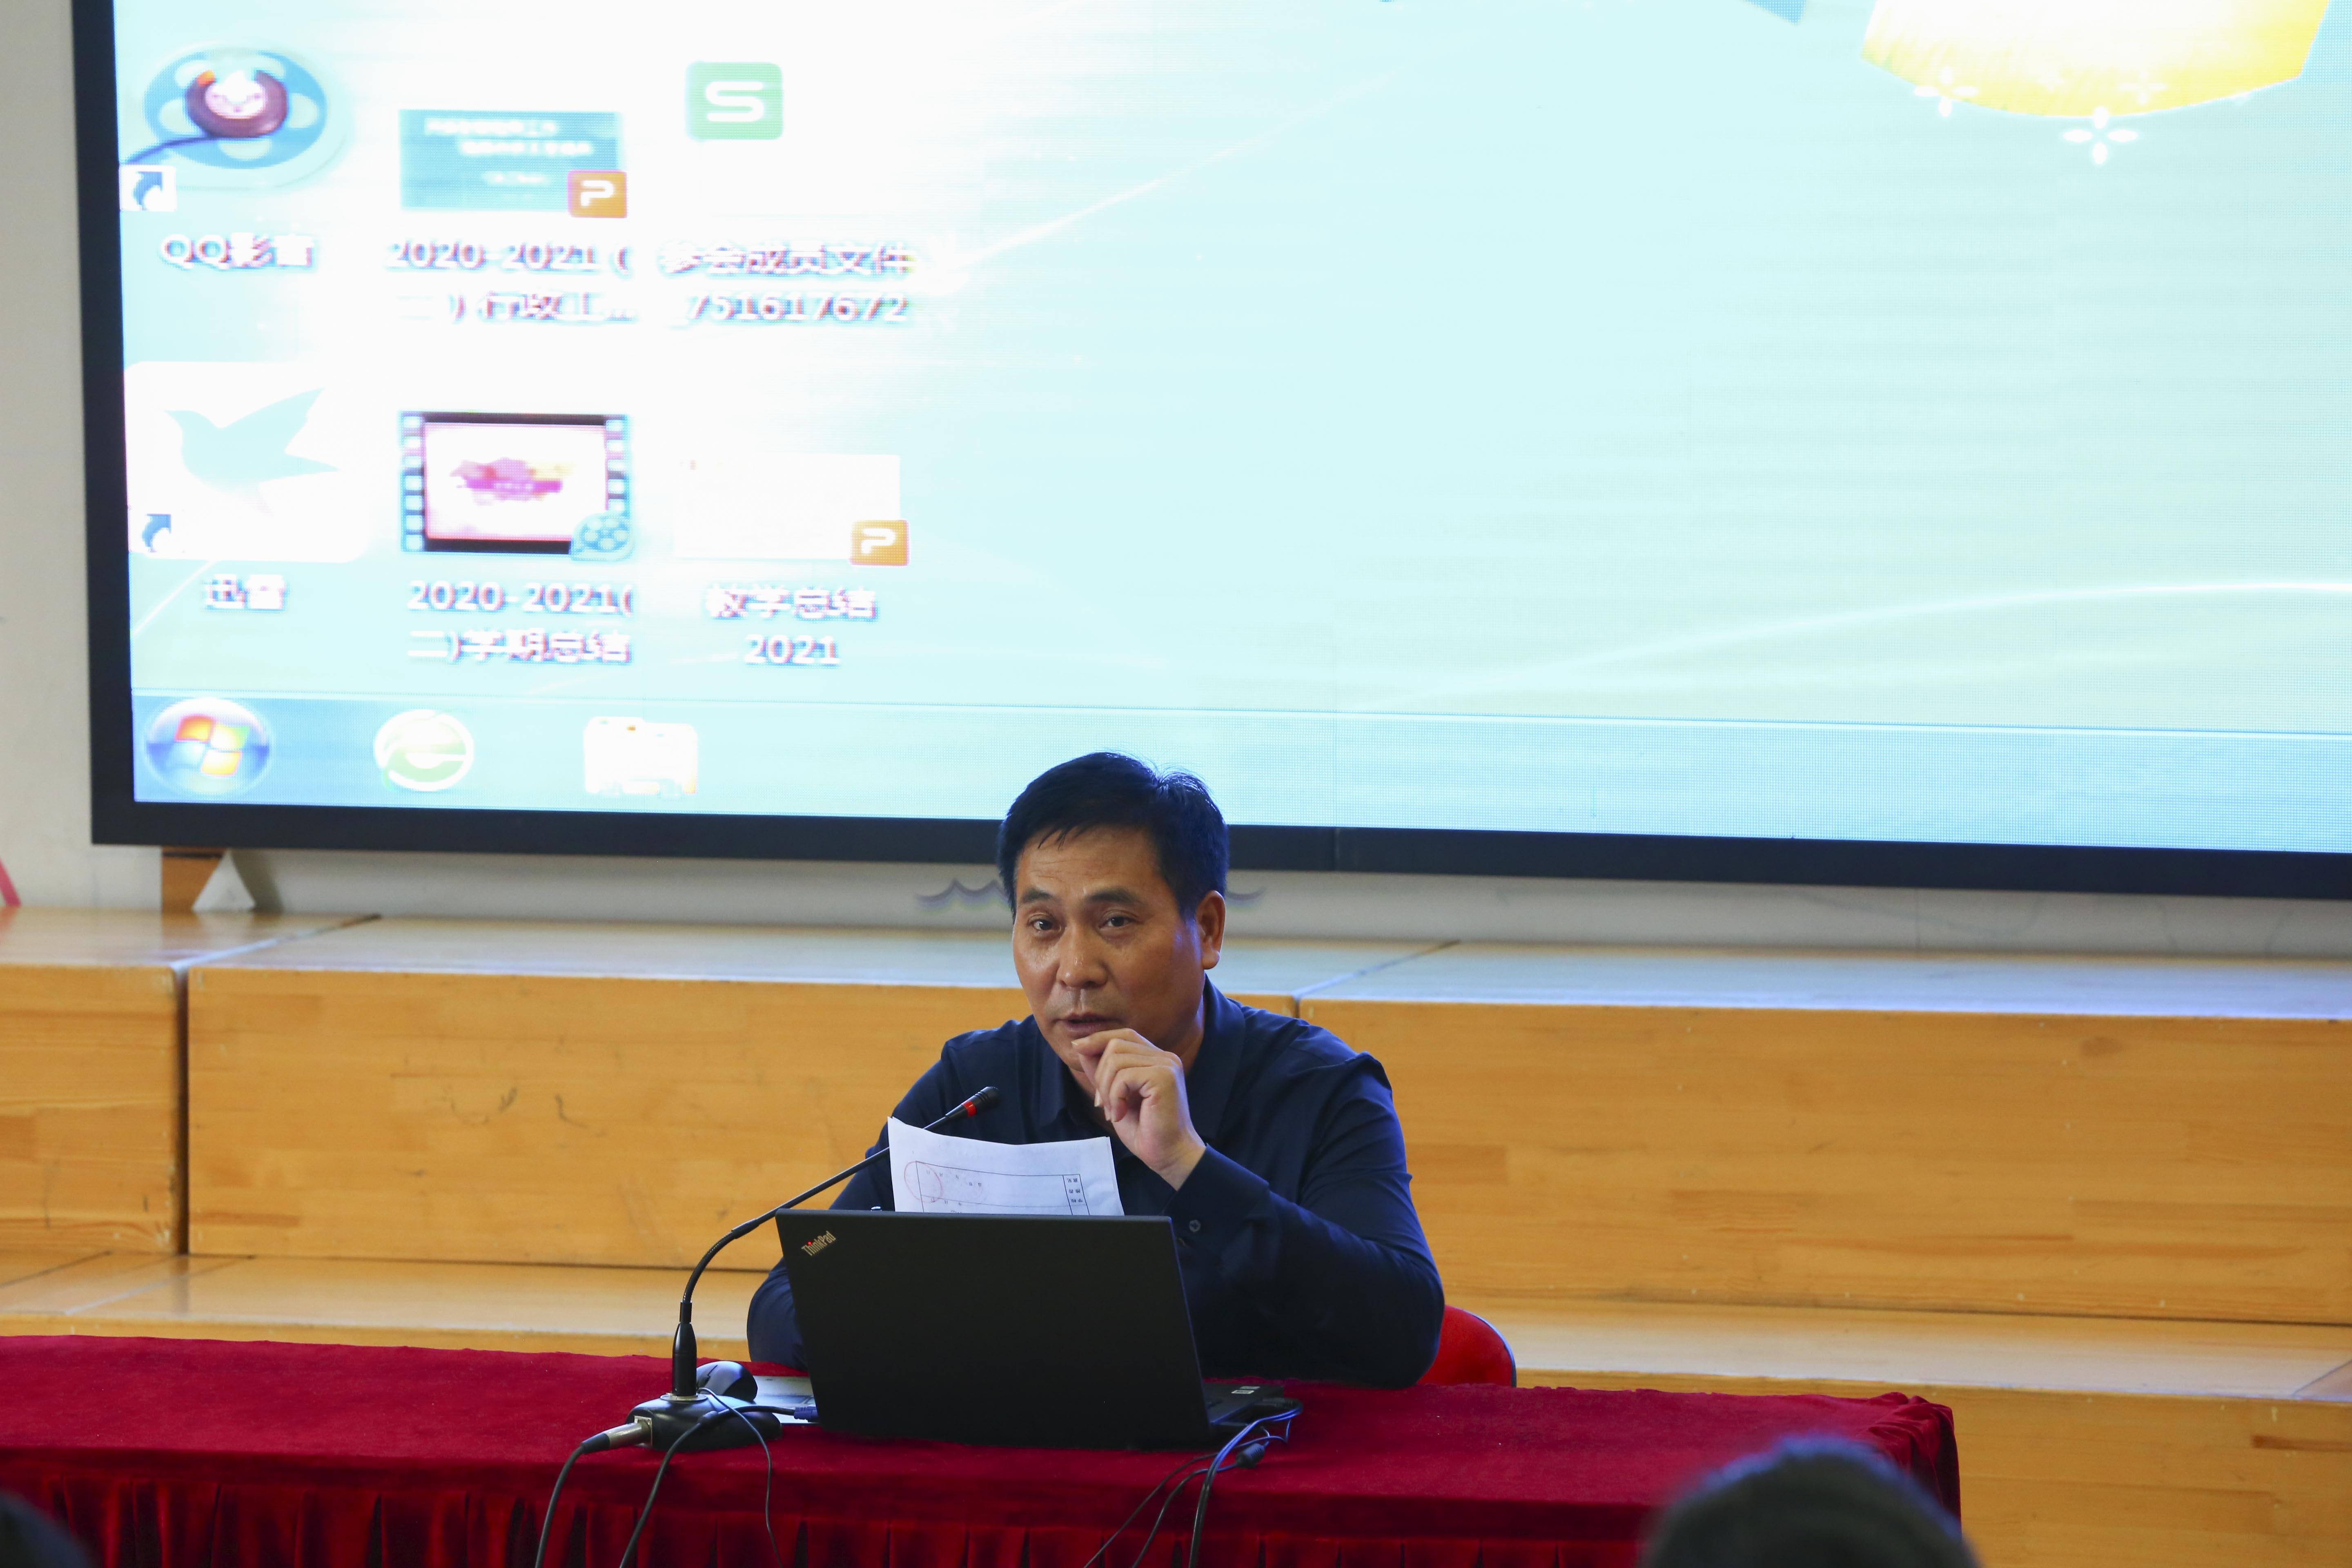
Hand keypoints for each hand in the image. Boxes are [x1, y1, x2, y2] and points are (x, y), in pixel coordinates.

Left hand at [1073, 1028, 1205, 1187]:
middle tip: (1103, 1103)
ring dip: (1106, 1089)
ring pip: (1115, 1059)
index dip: (1099, 1039)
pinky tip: (1121, 1114)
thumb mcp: (1115, 1095)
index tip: (1077, 1049)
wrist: (1168, 1154)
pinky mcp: (1163, 1077)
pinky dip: (1114, 1097)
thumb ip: (1102, 1071)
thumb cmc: (1144, 1129)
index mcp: (1157, 1059)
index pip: (1124, 1035)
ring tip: (1114, 1112)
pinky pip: (1123, 1077)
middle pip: (1116, 1044)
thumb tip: (1081, 1046)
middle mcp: (1165, 1057)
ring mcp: (1166, 1065)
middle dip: (1100, 1074)